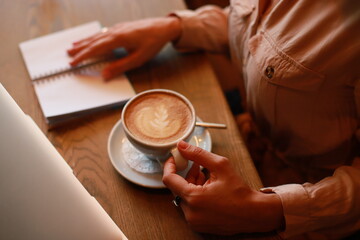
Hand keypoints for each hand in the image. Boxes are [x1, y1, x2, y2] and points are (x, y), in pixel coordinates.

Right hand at [67, 17, 180, 79]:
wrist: (163, 27)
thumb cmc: (153, 43)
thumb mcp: (138, 59)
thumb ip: (120, 67)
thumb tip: (104, 74)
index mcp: (118, 39)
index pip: (95, 49)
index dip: (83, 56)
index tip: (73, 63)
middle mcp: (115, 31)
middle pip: (93, 40)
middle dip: (80, 48)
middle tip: (68, 54)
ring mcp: (117, 27)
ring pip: (97, 35)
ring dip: (85, 41)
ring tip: (74, 46)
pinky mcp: (121, 27)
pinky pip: (103, 32)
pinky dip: (94, 36)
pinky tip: (92, 38)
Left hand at [162, 141, 283, 234]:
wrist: (254, 213)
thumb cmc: (239, 191)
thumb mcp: (220, 166)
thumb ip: (198, 154)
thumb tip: (181, 146)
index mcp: (193, 198)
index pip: (169, 179)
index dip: (170, 166)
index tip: (174, 158)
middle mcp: (190, 213)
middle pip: (177, 188)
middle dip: (185, 175)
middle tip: (197, 166)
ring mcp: (194, 221)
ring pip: (183, 198)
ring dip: (191, 185)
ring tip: (206, 177)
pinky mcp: (198, 226)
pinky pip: (190, 208)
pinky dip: (195, 197)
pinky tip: (208, 189)